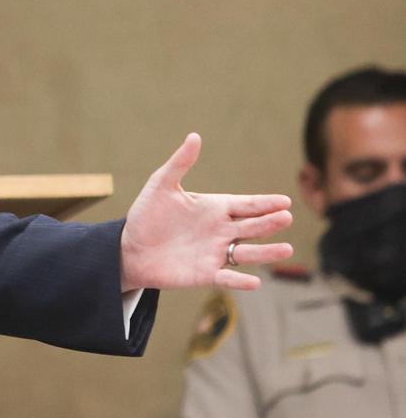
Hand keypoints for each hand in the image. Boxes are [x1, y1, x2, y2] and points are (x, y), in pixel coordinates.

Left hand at [119, 133, 293, 291]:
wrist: (130, 248)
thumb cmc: (147, 215)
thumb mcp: (161, 185)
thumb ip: (180, 163)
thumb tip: (195, 136)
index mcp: (214, 208)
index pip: (246, 205)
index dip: (265, 203)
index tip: (285, 201)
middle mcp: (221, 231)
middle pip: (252, 227)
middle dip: (269, 222)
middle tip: (286, 217)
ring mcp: (216, 253)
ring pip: (248, 253)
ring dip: (266, 252)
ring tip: (286, 248)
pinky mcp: (206, 274)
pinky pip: (227, 277)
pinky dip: (240, 281)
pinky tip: (254, 282)